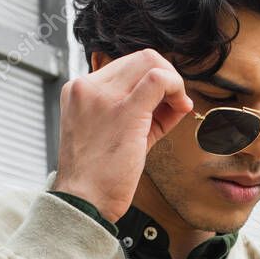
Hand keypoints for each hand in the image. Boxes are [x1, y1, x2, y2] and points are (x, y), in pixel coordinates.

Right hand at [54, 48, 193, 222]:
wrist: (83, 201)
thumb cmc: (99, 175)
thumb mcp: (115, 134)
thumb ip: (143, 111)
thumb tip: (178, 97)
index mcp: (79, 90)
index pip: (125, 66)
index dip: (153, 78)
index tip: (164, 101)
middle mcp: (87, 87)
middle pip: (140, 57)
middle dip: (167, 75)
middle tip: (176, 102)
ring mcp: (103, 96)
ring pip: (150, 61)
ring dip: (173, 80)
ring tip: (177, 106)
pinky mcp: (124, 111)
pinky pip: (158, 79)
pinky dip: (176, 87)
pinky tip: (180, 106)